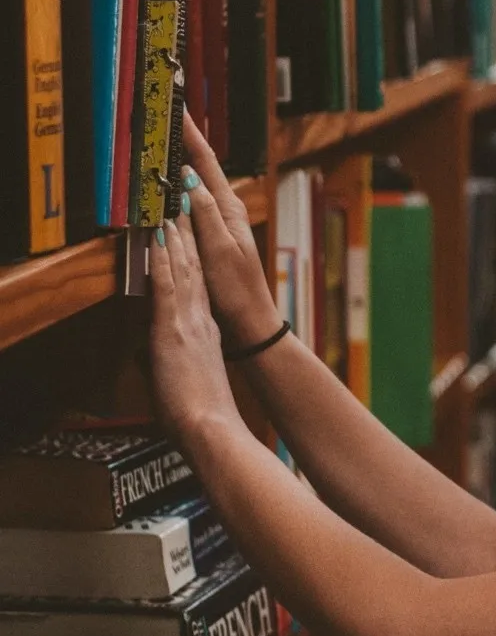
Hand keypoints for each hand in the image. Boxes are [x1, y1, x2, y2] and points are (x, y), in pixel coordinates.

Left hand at [149, 211, 243, 443]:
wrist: (211, 429)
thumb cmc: (200, 419)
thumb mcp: (181, 384)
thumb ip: (161, 365)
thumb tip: (144, 361)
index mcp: (206, 335)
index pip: (197, 289)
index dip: (193, 260)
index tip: (188, 236)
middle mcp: (201, 322)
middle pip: (194, 271)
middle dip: (188, 237)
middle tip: (184, 207)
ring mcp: (188, 322)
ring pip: (183, 269)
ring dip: (177, 237)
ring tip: (174, 209)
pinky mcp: (173, 328)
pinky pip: (167, 284)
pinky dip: (164, 257)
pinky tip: (160, 236)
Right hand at [181, 110, 281, 348]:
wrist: (250, 322)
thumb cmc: (237, 290)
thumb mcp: (219, 250)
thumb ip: (204, 213)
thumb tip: (187, 177)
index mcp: (229, 208)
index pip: (206, 162)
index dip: (190, 133)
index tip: (176, 107)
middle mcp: (226, 210)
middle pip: (200, 166)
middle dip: (183, 138)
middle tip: (163, 113)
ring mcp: (219, 222)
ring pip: (194, 182)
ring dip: (179, 159)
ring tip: (161, 136)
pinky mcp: (211, 236)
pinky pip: (190, 203)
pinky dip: (178, 187)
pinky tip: (166, 183)